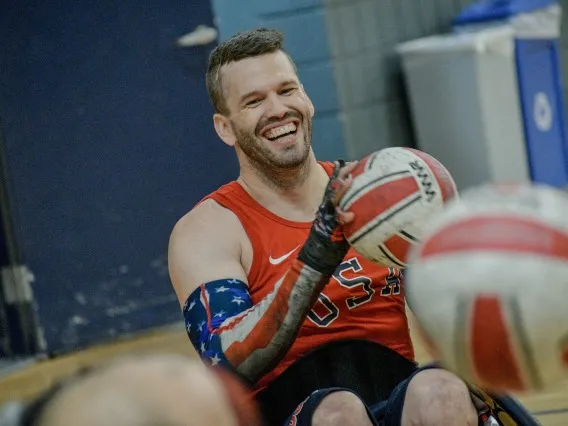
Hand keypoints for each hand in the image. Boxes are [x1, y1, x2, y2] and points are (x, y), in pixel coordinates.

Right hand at [299, 159, 357, 274]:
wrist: (316, 260)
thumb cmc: (333, 246)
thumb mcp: (344, 229)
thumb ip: (353, 219)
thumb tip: (374, 214)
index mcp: (330, 207)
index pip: (336, 186)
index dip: (344, 173)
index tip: (355, 163)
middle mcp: (326, 210)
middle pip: (333, 187)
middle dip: (342, 173)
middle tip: (354, 163)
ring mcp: (325, 218)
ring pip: (331, 200)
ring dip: (340, 189)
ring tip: (349, 180)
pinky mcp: (326, 229)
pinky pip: (334, 221)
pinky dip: (342, 217)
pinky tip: (350, 215)